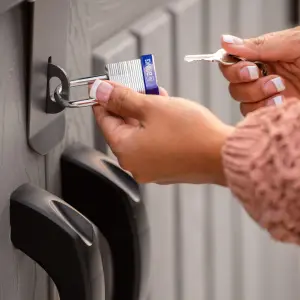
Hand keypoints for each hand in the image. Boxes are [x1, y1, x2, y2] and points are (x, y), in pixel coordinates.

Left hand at [90, 79, 233, 184]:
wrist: (223, 155)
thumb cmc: (192, 134)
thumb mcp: (152, 107)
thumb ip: (122, 98)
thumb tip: (100, 91)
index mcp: (125, 151)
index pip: (104, 119)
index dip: (104, 98)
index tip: (106, 84)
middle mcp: (134, 164)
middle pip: (123, 126)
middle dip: (129, 102)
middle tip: (137, 83)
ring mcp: (150, 168)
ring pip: (139, 134)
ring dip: (144, 112)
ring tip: (155, 94)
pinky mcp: (165, 168)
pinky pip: (152, 143)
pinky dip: (154, 127)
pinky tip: (165, 112)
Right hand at [219, 26, 299, 114]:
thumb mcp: (294, 44)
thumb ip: (259, 45)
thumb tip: (225, 41)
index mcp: (265, 57)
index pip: (232, 62)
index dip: (233, 68)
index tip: (249, 68)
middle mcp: (264, 76)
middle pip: (233, 85)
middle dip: (247, 84)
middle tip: (268, 79)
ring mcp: (268, 96)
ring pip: (242, 102)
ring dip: (257, 97)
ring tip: (280, 91)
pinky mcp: (274, 112)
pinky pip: (254, 116)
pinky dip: (263, 111)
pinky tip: (281, 104)